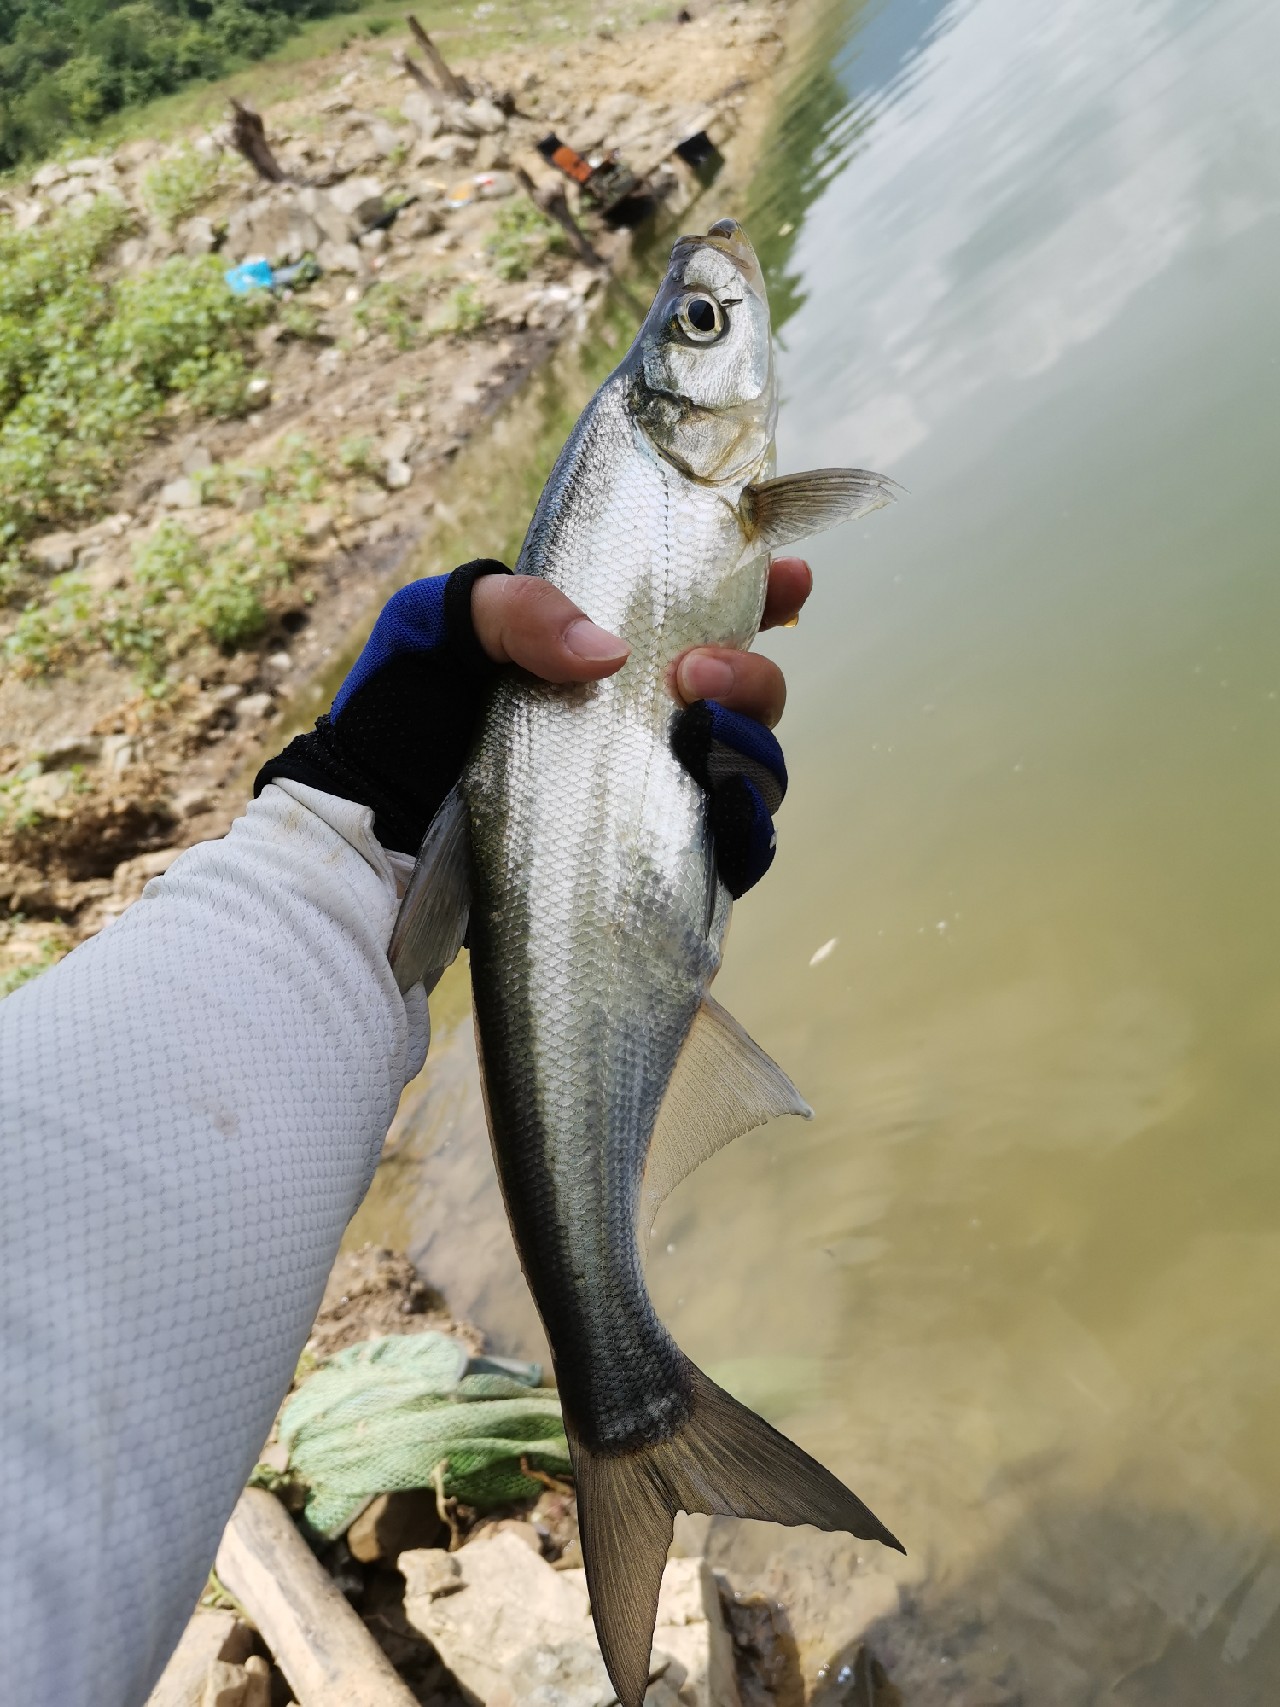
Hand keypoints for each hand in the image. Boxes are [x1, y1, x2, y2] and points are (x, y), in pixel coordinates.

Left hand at [256, 557, 810, 860]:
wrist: (369, 834)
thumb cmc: (400, 718)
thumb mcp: (440, 629)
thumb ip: (519, 612)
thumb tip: (612, 655)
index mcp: (605, 652)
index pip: (705, 612)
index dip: (763, 591)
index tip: (791, 578)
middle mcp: (642, 721)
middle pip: (749, 693)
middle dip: (753, 673)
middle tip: (696, 673)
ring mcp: (653, 791)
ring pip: (753, 766)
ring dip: (752, 743)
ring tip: (698, 733)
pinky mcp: (653, 861)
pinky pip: (735, 847)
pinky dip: (746, 829)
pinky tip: (723, 810)